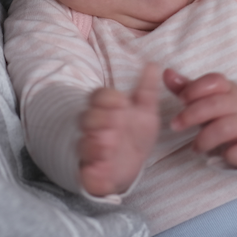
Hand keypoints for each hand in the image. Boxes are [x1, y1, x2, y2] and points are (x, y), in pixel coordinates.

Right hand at [78, 63, 161, 196]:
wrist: (129, 166)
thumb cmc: (135, 134)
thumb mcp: (145, 112)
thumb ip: (147, 90)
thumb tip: (153, 64)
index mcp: (106, 110)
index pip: (98, 97)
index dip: (107, 98)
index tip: (122, 102)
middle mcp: (94, 128)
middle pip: (86, 118)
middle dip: (99, 119)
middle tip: (116, 122)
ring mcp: (89, 149)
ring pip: (82, 143)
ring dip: (94, 142)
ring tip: (109, 143)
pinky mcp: (88, 172)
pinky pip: (84, 170)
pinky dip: (92, 167)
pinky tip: (103, 163)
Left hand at [164, 69, 236, 167]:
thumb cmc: (224, 114)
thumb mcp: (207, 99)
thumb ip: (187, 88)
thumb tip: (167, 73)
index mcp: (228, 89)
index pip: (214, 81)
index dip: (195, 89)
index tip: (181, 100)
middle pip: (215, 104)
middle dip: (191, 115)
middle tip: (175, 126)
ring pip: (225, 128)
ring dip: (205, 139)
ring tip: (196, 147)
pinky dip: (229, 154)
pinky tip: (222, 155)